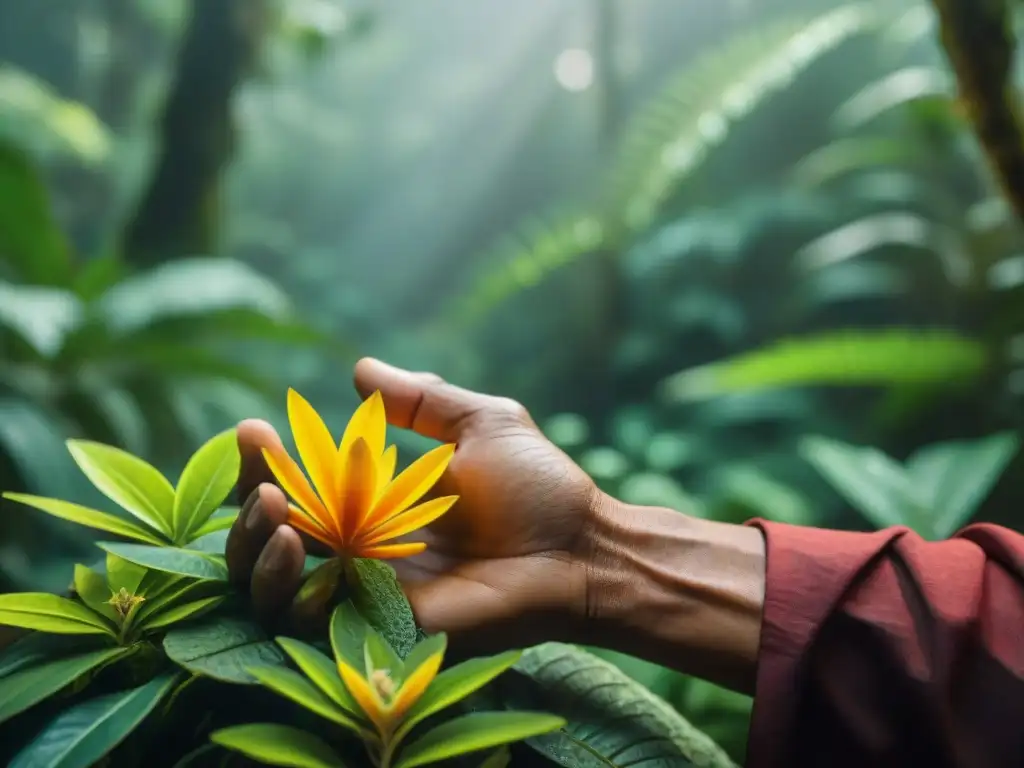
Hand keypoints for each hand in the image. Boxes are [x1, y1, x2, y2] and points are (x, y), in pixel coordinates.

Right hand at [226, 358, 604, 653]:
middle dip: (247, 502)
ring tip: (274, 506)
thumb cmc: (539, 486)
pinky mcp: (381, 628)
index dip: (265, 466)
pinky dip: (287, 590)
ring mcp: (367, 594)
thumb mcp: (479, 424)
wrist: (580, 545)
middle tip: (262, 463)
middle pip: (268, 542)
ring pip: (271, 588)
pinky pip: (309, 625)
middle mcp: (360, 553)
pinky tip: (299, 544)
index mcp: (375, 507)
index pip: (297, 493)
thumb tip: (360, 368)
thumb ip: (421, 400)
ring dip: (253, 547)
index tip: (255, 429)